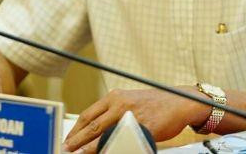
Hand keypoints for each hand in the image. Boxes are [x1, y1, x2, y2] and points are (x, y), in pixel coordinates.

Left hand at [63, 87, 207, 152]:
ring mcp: (132, 116)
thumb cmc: (153, 104)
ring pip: (106, 135)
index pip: (89, 114)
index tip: (68, 140)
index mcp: (115, 97)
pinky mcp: (144, 127)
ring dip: (91, 148)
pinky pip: (125, 141)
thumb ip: (112, 112)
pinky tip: (107, 153)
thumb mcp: (129, 101)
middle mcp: (120, 104)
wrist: (179, 101)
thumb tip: (94, 130)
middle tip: (67, 149)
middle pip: (93, 125)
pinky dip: (113, 149)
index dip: (76, 129)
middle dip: (78, 140)